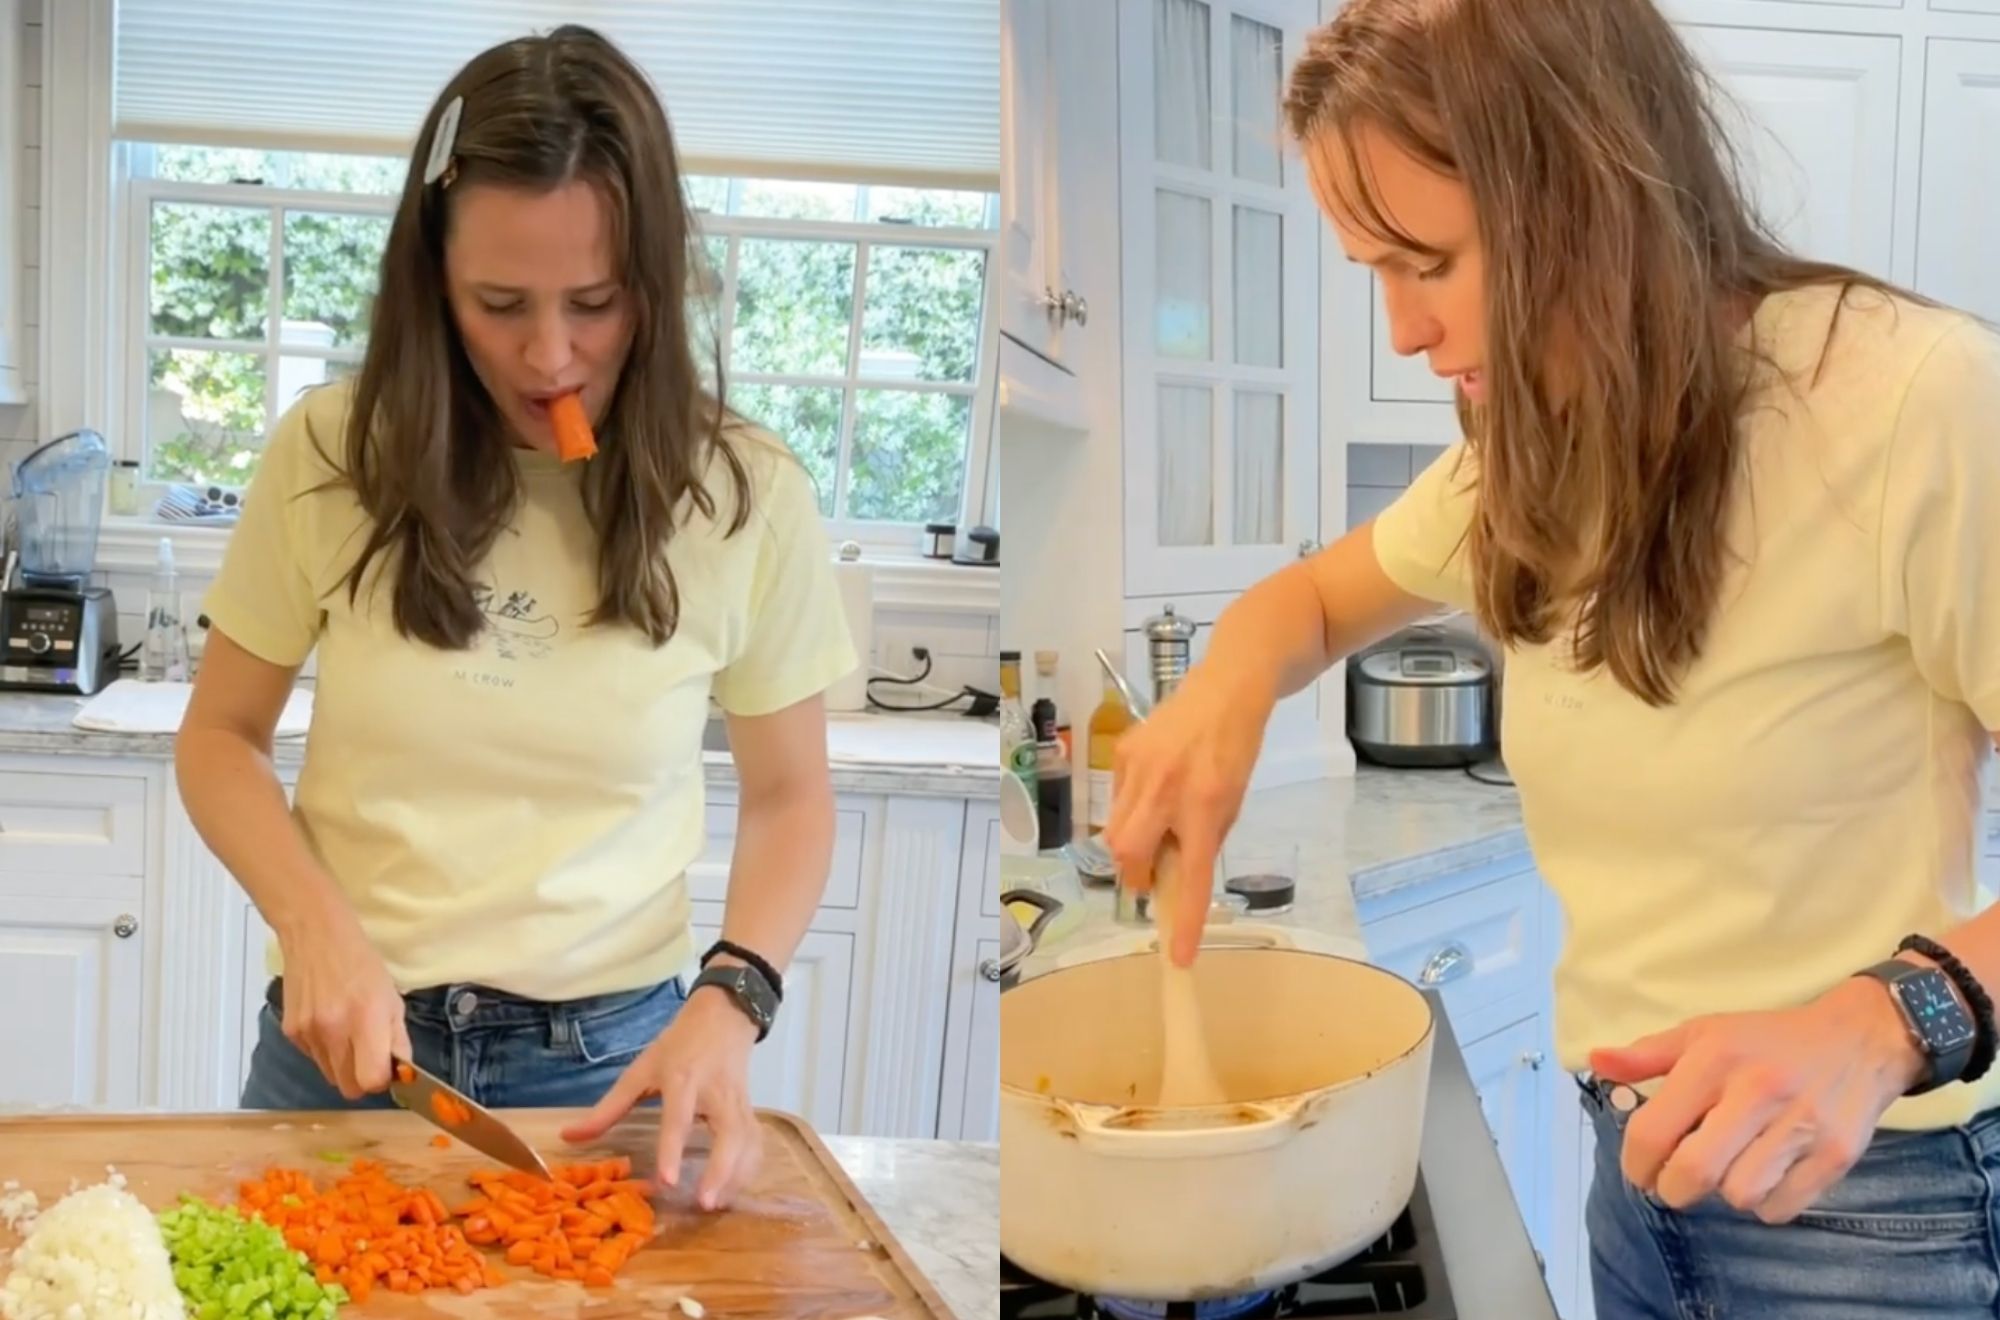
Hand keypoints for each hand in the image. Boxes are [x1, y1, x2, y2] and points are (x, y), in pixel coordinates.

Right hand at [275, 914, 411, 1100]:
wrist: (316, 937)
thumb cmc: (362, 965)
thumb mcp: (392, 998)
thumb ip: (398, 1040)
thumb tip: (403, 1075)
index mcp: (365, 1020)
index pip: (370, 1080)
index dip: (381, 1081)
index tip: (386, 1068)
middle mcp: (333, 1031)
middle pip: (348, 1088)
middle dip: (363, 1079)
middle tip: (370, 1056)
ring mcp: (308, 1034)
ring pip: (330, 1076)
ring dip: (344, 1066)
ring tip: (349, 1035)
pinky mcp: (290, 1033)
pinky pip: (313, 1059)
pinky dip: (325, 1052)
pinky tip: (330, 1024)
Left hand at [561, 984, 762, 1210]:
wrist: (724, 1016)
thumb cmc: (678, 1045)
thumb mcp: (640, 1069)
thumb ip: (608, 1107)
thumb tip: (569, 1137)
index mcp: (683, 1079)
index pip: (679, 1119)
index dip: (673, 1150)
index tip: (668, 1182)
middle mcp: (716, 1093)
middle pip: (728, 1134)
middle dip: (720, 1171)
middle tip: (704, 1204)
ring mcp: (739, 1102)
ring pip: (747, 1143)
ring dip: (735, 1177)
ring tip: (715, 1206)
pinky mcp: (752, 1110)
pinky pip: (755, 1144)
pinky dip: (748, 1170)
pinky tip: (732, 1190)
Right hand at [1101, 665, 1273, 965]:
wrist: (1224, 691)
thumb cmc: (1233, 752)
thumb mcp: (1232, 802)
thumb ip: (1201, 841)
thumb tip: (1168, 879)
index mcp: (1206, 805)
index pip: (1191, 875)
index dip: (1184, 920)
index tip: (1177, 958)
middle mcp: (1167, 788)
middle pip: (1127, 855)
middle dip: (1135, 874)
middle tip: (1153, 873)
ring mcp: (1139, 768)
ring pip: (1115, 832)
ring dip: (1132, 844)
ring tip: (1159, 823)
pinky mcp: (1122, 753)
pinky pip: (1116, 801)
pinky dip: (1131, 810)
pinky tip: (1154, 790)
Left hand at [1588, 974, 1927, 1223]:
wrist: (1860, 1039)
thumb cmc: (1768, 1041)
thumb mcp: (1704, 1033)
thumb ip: (1646, 1054)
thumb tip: (1596, 1061)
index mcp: (1714, 1059)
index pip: (1654, 1130)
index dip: (1635, 1163)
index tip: (1639, 1171)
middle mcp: (1756, 1091)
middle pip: (1694, 1172)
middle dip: (1673, 1189)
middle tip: (1676, 1182)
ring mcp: (1801, 1124)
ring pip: (1739, 1194)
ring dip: (1725, 1193)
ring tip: (1729, 1169)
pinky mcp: (1836, 1154)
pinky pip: (1781, 1207)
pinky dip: (1766, 1204)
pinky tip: (1766, 1175)